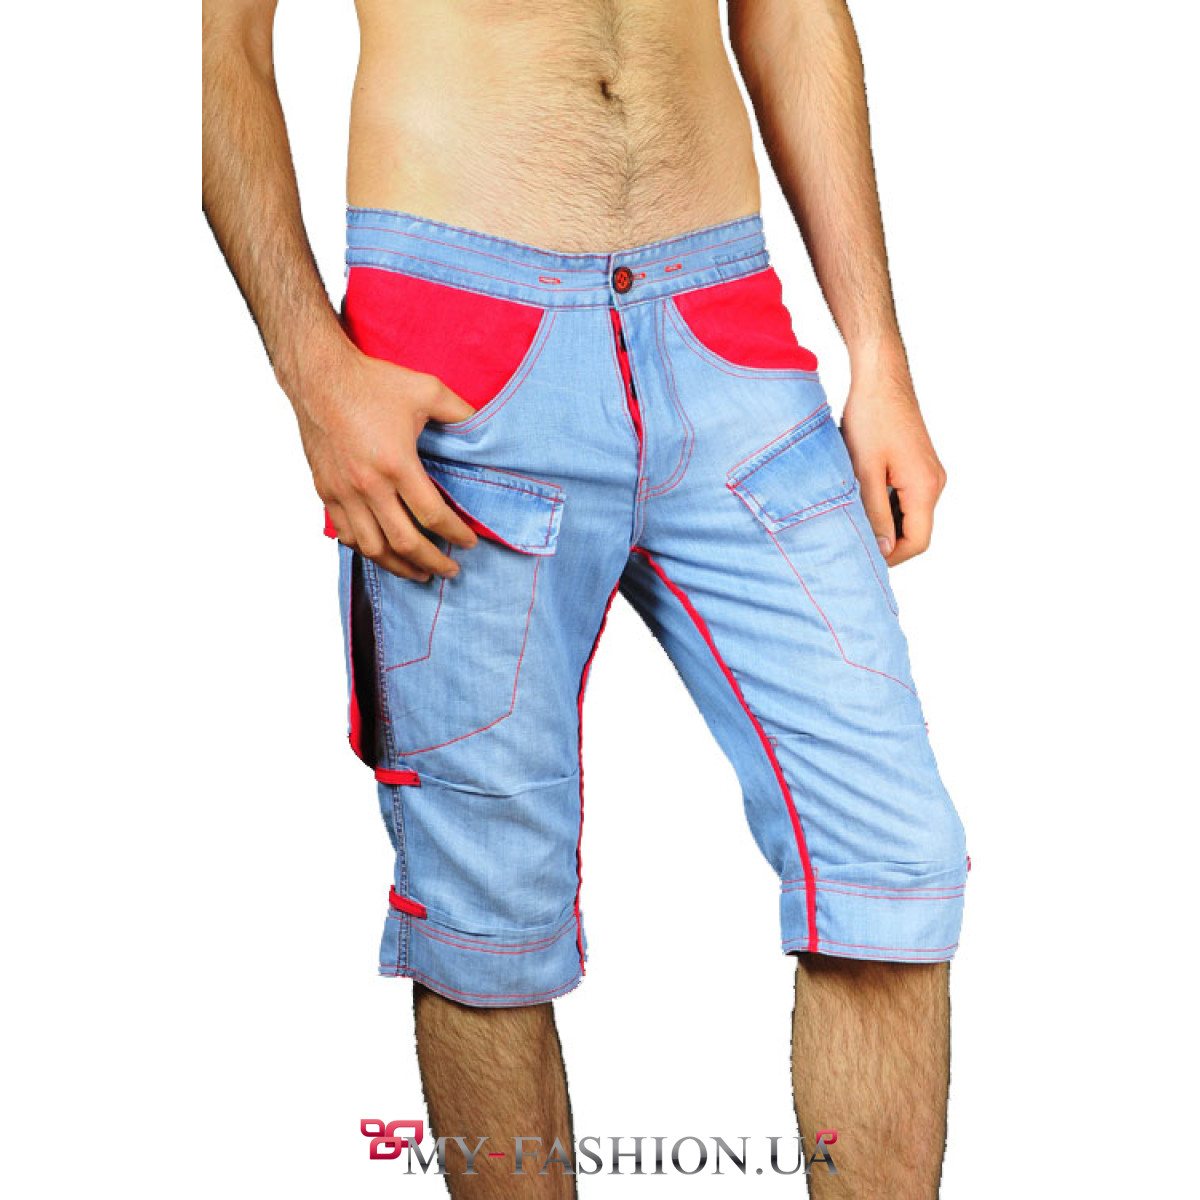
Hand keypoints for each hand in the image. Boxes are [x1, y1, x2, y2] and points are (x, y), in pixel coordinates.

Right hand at [288, 339, 478, 579]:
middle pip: (405, 543)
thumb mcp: (427, 390)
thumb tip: (487, 429)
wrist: (318, 376)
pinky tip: (383, 552)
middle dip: (432, 562)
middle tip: (451, 570)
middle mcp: (368, 485)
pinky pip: (347, 535)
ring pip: (373, 548)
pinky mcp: (326, 491)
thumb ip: (460, 413)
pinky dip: (367, 550)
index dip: (456, 535)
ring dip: (399, 566)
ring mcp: (343, 492)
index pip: (433, 516)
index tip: (470, 542)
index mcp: (396, 464)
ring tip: (419, 572)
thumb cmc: (372, 382)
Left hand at [840, 363, 946, 566]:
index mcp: (925, 487)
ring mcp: (929, 473)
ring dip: (884, 522)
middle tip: (853, 540)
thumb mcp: (865, 471)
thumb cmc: (871, 418)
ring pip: (909, 515)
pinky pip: (906, 497)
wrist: (881, 378)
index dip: (891, 557)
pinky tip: (862, 496)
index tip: (863, 557)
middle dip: (886, 542)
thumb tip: (883, 550)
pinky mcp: (919, 464)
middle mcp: (934, 482)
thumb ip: (875, 513)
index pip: (917, 542)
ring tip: (853, 516)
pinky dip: (886, 504)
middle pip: (915, 531)